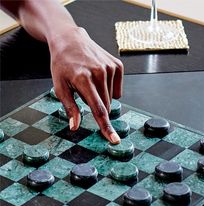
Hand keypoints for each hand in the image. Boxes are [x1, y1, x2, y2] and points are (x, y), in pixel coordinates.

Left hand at [49, 26, 122, 143]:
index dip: (106, 128)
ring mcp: (110, 68)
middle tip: (83, 92)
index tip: (115, 140)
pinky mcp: (117, 65)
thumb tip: (75, 127)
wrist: (70, 39)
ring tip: (89, 82)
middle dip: (96, 106)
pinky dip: (109, 90)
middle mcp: (100, 73)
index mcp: (84, 80)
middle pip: (105, 106)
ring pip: (111, 99)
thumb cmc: (62, 65)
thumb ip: (70, 108)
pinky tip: (99, 78)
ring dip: (101, 97)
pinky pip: (117, 90)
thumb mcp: (60, 87)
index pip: (98, 110)